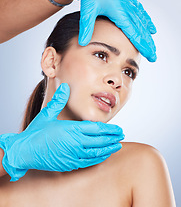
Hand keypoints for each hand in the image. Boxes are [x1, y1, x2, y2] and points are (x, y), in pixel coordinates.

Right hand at [0, 83, 123, 181]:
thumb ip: (59, 100)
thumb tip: (65, 86)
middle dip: (113, 138)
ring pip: (96, 152)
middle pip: (99, 140)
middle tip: (122, 135)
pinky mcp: (69, 164)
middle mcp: (74, 143)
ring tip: (118, 145)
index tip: (118, 128)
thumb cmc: (35, 132)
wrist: (24, 152)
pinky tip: (103, 156)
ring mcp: (73, 155)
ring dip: (109, 148)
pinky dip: (98, 158)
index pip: (96, 129)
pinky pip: (88, 162)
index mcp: (71, 129)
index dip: (109, 129)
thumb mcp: (47, 114)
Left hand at [63, 0, 156, 61]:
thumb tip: (83, 42)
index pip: (135, 33)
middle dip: (148, 43)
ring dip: (147, 33)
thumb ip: (86, 26)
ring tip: (152, 43)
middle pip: (141, 29)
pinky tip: (148, 25)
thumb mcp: (87, 8)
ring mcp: (127, 2)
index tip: (150, 55)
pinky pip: (139, 11)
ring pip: (141, 21)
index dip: (143, 45)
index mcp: (119, 11)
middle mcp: (126, 7)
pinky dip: (145, 19)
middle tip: (153, 55)